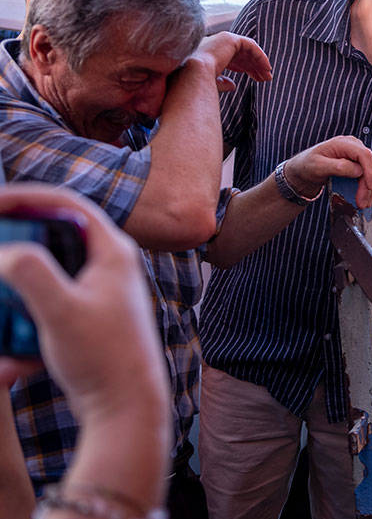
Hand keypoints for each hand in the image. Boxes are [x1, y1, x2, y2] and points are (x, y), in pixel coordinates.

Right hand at [0, 186, 170, 425]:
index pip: (65, 203)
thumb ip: (31, 274)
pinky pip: (48, 294)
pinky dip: (24, 301)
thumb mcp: (61, 312)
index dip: (23, 196)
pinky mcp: (89, 314)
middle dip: (16, 231)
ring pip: (48, 263)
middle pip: (54, 229)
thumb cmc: (103, 359)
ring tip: (1, 276)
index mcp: (113, 251)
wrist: (126, 407)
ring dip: (18, 269)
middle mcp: (110, 263)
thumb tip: (6, 250)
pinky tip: (9, 327)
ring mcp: (101, 289)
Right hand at [192, 31, 272, 90]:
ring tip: (267, 76)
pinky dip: (260, 56)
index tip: (255, 78)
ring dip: (259, 63)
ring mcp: (221, 40)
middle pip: (240, 55)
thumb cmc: (196, 82)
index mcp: (207, 54)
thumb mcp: (210, 83)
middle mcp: (214, 44)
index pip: (230, 58)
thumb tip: (232, 86)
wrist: (192, 74)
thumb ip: (221, 82)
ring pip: (247, 50)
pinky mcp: (230, 39)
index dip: (244, 68)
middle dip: (254, 67)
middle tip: (265, 78)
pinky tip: (267, 67)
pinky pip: (251, 46)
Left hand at [284, 136, 371, 207]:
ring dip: (370, 189)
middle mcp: (354, 146)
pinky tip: (363, 198)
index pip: (364, 155)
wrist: (303, 169)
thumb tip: (357, 170)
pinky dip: (367, 188)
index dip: (369, 172)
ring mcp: (356, 155)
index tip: (367, 188)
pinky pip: (368, 176)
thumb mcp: (318, 166)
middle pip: (371, 165)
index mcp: (344, 143)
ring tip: (362, 204)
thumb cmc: (307, 165)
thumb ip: (338, 167)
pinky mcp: (358, 164)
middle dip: (369, 186)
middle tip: (362, 202)